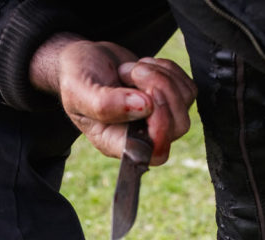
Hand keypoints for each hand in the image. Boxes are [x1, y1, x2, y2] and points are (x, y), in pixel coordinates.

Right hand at [29, 34, 196, 164]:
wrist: (85, 59)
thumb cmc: (77, 77)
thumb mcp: (79, 89)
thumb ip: (104, 104)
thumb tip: (144, 107)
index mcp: (116, 143)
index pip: (154, 154)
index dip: (160, 128)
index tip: (145, 98)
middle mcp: (140, 135)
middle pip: (177, 126)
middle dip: (161, 90)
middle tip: (135, 72)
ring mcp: (158, 119)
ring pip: (184, 103)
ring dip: (161, 76)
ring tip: (133, 69)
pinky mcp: (170, 99)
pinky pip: (187, 87)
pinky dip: (168, 69)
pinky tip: (144, 67)